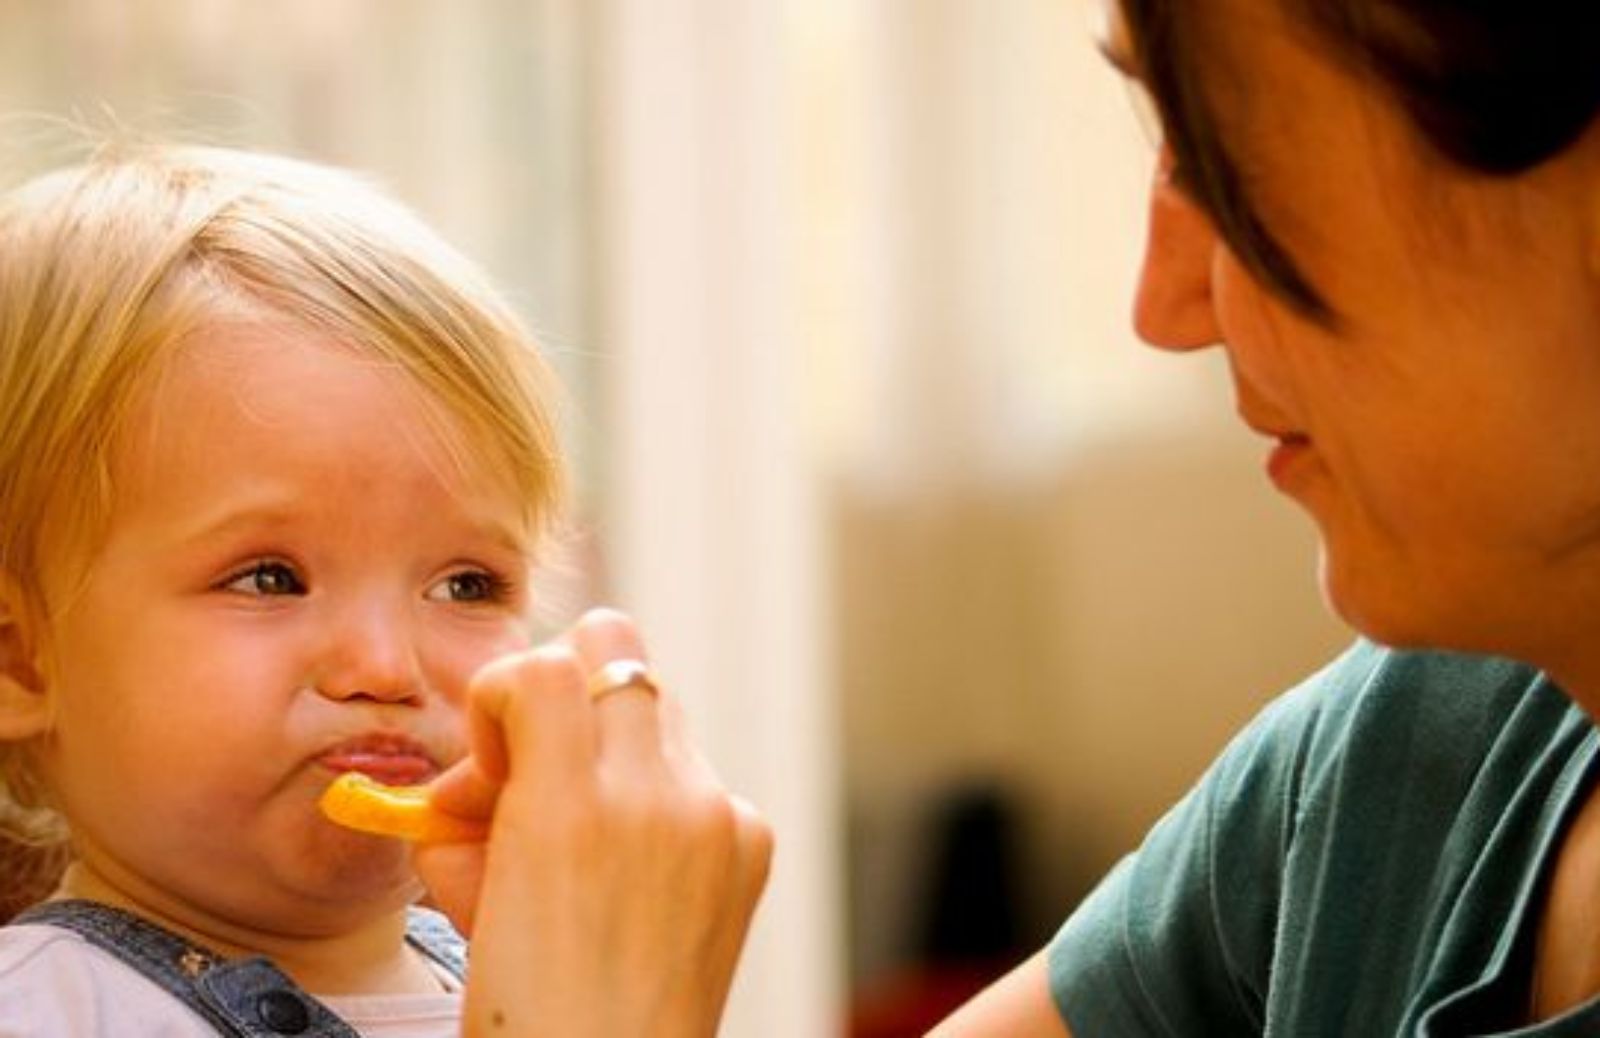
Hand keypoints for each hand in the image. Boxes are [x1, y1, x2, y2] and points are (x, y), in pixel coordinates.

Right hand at [412, 609, 772, 1036]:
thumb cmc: (531, 1013)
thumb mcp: (466, 900)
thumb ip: (462, 814)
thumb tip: (470, 779)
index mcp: (570, 812)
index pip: (546, 664)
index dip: (500, 695)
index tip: (490, 756)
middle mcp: (657, 798)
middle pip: (615, 647)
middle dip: (560, 696)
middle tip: (532, 767)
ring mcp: (716, 815)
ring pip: (656, 706)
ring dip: (610, 744)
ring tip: (581, 826)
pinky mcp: (751, 839)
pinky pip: (695, 771)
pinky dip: (659, 797)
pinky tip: (634, 866)